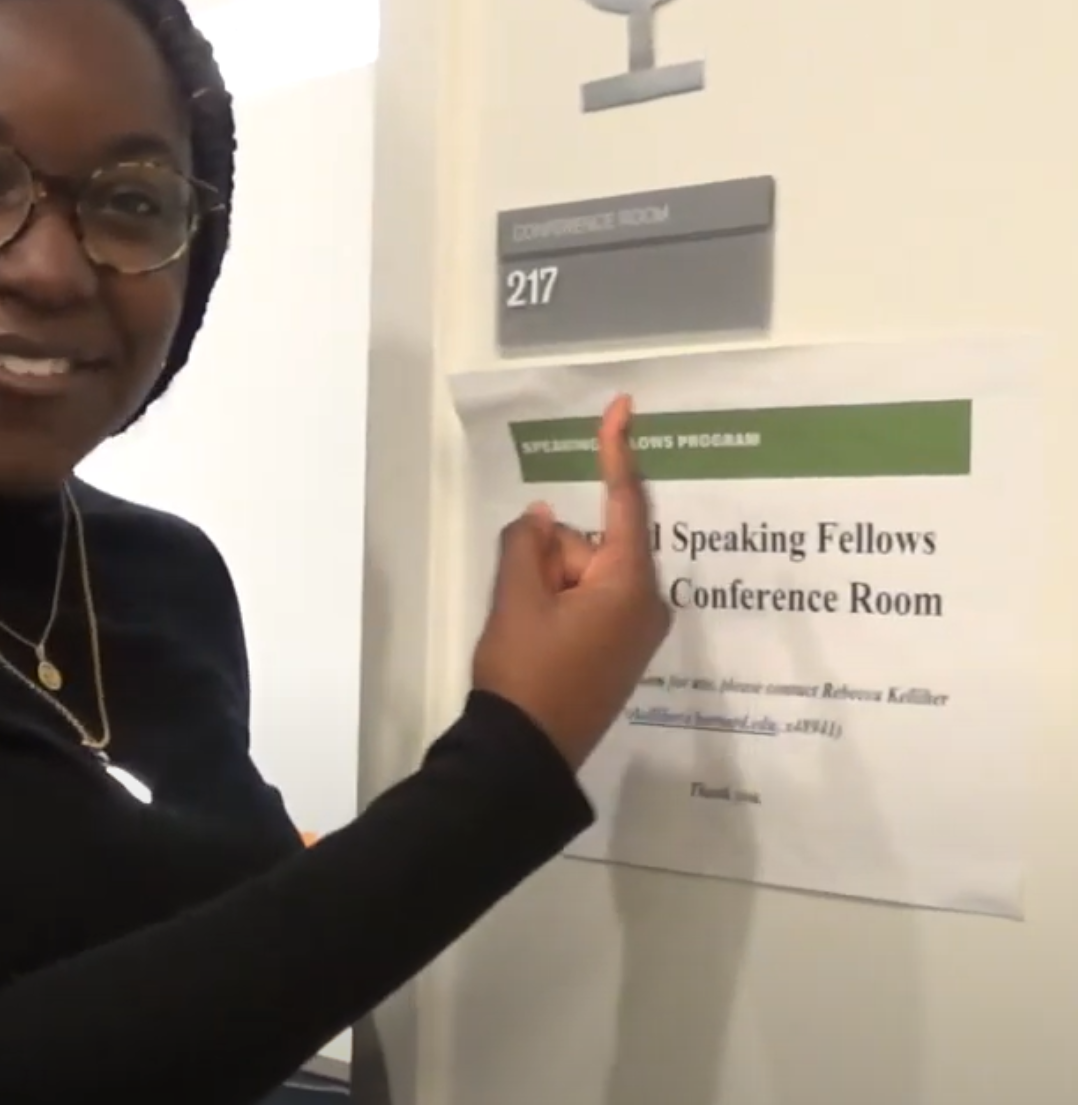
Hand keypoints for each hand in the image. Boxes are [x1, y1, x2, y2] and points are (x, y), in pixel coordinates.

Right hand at [471, 394, 672, 769]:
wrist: (526, 754)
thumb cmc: (526, 672)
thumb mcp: (516, 599)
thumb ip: (526, 543)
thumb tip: (542, 518)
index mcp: (629, 585)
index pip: (625, 502)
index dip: (618, 451)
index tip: (625, 407)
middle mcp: (646, 604)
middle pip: (593, 544)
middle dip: (552, 555)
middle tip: (522, 600)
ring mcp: (635, 631)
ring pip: (585, 574)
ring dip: (549, 584)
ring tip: (523, 629)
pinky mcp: (619, 651)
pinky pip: (589, 602)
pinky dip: (558, 603)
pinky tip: (536, 635)